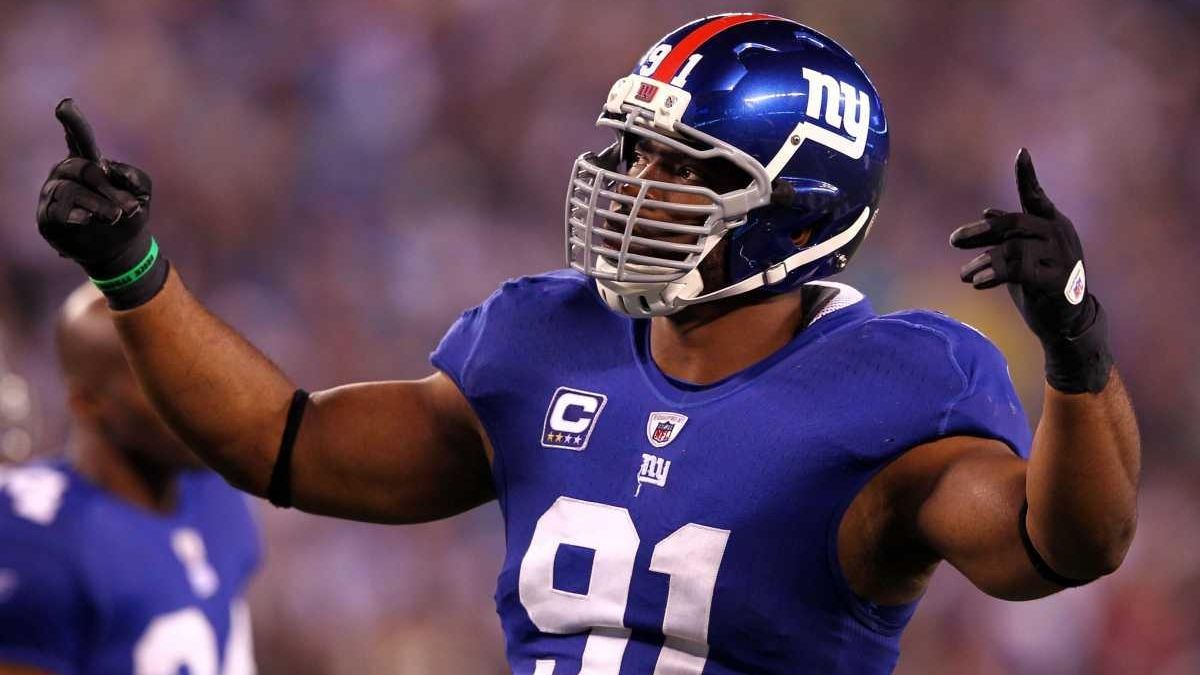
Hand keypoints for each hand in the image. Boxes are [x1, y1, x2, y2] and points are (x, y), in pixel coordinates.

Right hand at [36, 99, 165, 308]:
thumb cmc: (129, 215)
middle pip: (82, 168)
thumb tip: (111, 170)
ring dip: (101, 206)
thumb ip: (136, 176)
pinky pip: (59, 210)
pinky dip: (79, 215)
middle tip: (128, 209)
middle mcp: (65, 173)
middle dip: (108, 188)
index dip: (73, 122)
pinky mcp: (46, 217)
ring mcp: (52, 193)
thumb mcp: (143, 194)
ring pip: (71, 190)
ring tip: (115, 217)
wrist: (121, 250)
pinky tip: (86, 221)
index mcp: (88, 162)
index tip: (65, 104)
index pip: (79, 139)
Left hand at [950, 148, 1111, 392]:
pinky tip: (977, 283)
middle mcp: (1059, 235)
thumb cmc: (1041, 284)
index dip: (1028, 176)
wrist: (1066, 322)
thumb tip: (987, 211)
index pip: (1036, 196)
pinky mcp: (1058, 281)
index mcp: (1051, 224)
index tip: (1022, 153)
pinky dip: (994, 274)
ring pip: (1013, 249)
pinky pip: (1020, 271)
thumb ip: (1008, 234)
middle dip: (980, 232)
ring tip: (964, 276)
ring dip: (983, 262)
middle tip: (953, 241)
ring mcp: (1062, 257)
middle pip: (1013, 224)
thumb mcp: (1023, 255)